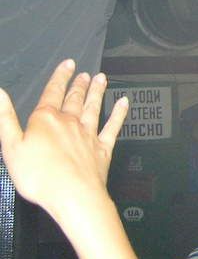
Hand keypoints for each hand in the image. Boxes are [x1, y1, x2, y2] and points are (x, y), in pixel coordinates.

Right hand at [0, 60, 128, 216]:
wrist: (73, 195)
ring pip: (94, 107)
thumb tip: (0, 93)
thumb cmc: (39, 176)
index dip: (60, 77)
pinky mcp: (103, 148)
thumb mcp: (11, 147)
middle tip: (85, 73)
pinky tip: (124, 103)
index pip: (52, 92)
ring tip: (101, 79)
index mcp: (46, 120)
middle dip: (79, 84)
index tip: (67, 64)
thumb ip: (5, 118)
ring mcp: (89, 134)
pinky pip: (113, 126)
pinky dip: (119, 113)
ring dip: (97, 92)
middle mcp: (70, 123)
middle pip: (74, 99)